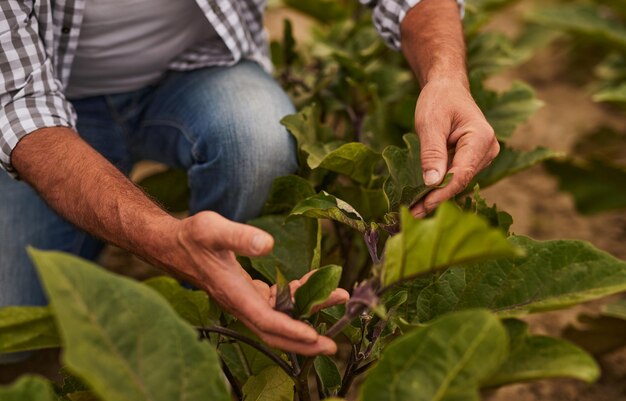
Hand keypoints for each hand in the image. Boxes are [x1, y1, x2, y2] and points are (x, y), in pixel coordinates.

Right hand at [173, 211, 348, 354]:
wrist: (175, 246)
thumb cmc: (193, 237)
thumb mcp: (213, 229)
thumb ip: (240, 236)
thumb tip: (268, 244)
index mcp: (234, 294)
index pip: (266, 320)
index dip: (290, 330)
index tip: (314, 336)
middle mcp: (241, 304)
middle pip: (275, 332)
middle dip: (304, 342)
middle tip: (332, 345)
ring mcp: (246, 302)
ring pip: (280, 317)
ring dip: (308, 313)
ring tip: (337, 297)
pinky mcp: (249, 295)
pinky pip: (278, 304)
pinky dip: (297, 297)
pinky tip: (312, 283)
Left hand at [411, 78, 499, 216]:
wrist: (447, 88)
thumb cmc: (439, 100)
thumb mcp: (430, 123)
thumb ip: (432, 152)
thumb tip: (432, 183)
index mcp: (481, 138)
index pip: (461, 174)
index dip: (441, 193)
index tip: (421, 207)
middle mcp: (488, 150)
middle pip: (461, 181)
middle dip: (437, 198)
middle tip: (413, 215)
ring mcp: (483, 156)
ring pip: (459, 182)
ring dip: (437, 195)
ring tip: (414, 210)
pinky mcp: (474, 160)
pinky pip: (457, 177)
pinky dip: (440, 187)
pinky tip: (423, 198)